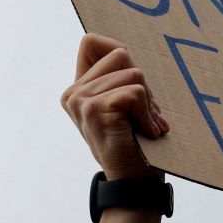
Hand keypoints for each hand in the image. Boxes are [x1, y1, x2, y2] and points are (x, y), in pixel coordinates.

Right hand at [61, 33, 169, 179]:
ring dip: (149, 103)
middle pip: (121, 54)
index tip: (132, 84)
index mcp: (78, 88)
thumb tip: (123, 49)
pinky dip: (148, 114)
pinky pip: (136, 92)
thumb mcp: (128, 102)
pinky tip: (145, 132)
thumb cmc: (138, 140)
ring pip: (134, 74)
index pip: (92, 41)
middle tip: (142, 115)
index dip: (119, 52)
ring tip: (144, 126)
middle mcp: (73, 93)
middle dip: (142, 84)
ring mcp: (81, 100)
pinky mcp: (96, 109)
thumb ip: (122, 76)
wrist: (135, 180)